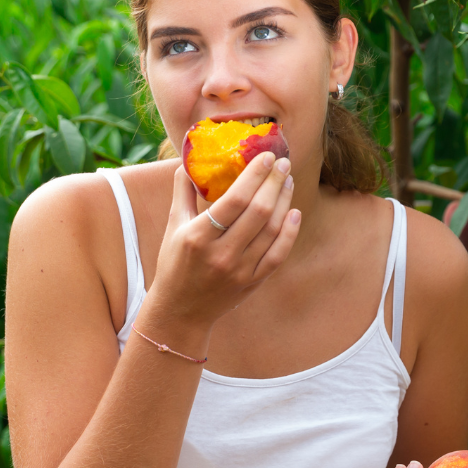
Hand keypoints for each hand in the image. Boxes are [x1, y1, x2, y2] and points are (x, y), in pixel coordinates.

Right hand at [147, 154, 300, 328]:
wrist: (180, 311)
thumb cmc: (175, 264)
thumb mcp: (173, 227)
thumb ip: (182, 192)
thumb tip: (188, 161)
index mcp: (198, 236)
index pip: (235, 199)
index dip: (255, 175)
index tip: (267, 156)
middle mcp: (222, 254)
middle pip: (258, 211)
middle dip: (275, 182)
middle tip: (284, 162)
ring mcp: (240, 270)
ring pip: (271, 230)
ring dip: (284, 201)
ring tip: (288, 181)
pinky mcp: (253, 282)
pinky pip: (278, 254)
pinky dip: (289, 232)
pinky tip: (294, 212)